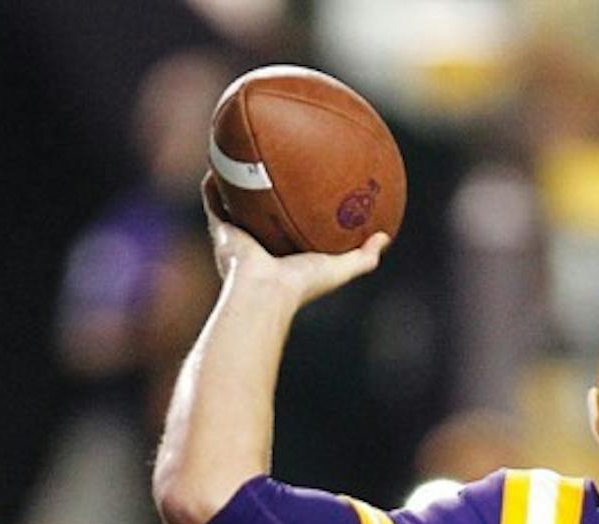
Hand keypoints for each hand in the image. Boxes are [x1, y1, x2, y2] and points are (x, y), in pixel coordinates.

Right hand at [200, 172, 386, 309]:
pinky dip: (215, 181)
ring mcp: (238, 237)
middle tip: (274, 171)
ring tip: (242, 158)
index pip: (289, 232)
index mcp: (282, 257)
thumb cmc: (301, 284)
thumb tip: (385, 237)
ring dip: (238, 183)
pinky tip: (220, 157)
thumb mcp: (340, 269)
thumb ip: (364, 256)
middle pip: (261, 216)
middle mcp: (258, 246)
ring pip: (236, 205)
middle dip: (266, 196)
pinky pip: (213, 199)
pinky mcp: (221, 229)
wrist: (265, 290)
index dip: (294, 215)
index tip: (305, 196)